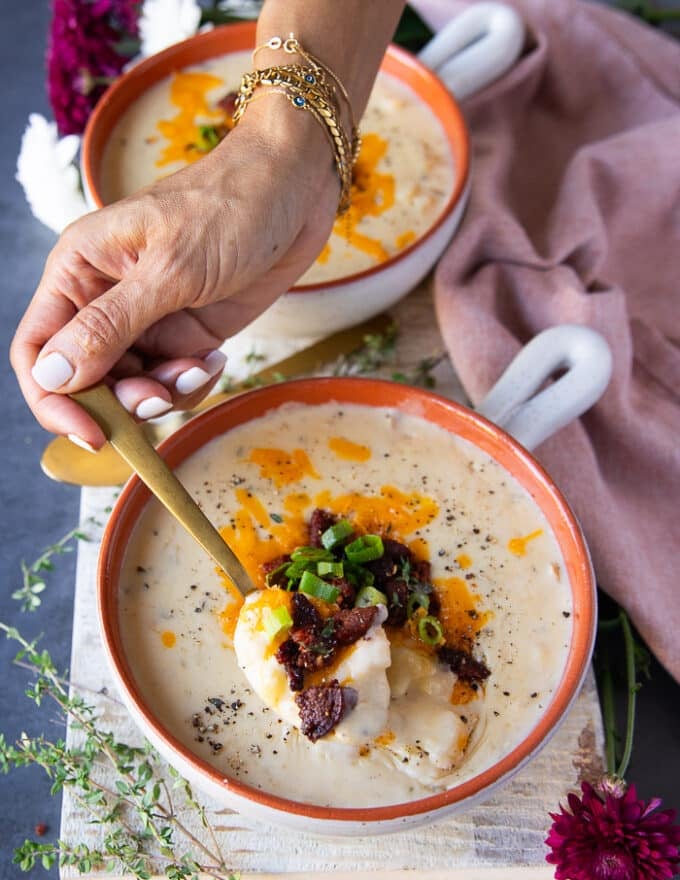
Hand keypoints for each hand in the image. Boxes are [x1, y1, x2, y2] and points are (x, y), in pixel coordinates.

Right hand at [10, 100, 337, 448]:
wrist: (294, 190)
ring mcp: (147, 321)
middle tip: (163, 396)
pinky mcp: (186, 333)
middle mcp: (104, 300)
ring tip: (201, 366)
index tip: (96, 432)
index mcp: (79, 272)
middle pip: (87, 381)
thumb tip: (52, 375)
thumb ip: (109, 326)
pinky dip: (193, 382)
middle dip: (123, 401)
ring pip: (133, 387)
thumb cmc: (227, 208)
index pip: (38, 352)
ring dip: (165, 394)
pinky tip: (218, 358)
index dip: (55, 401)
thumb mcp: (168, 269)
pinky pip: (174, 380)